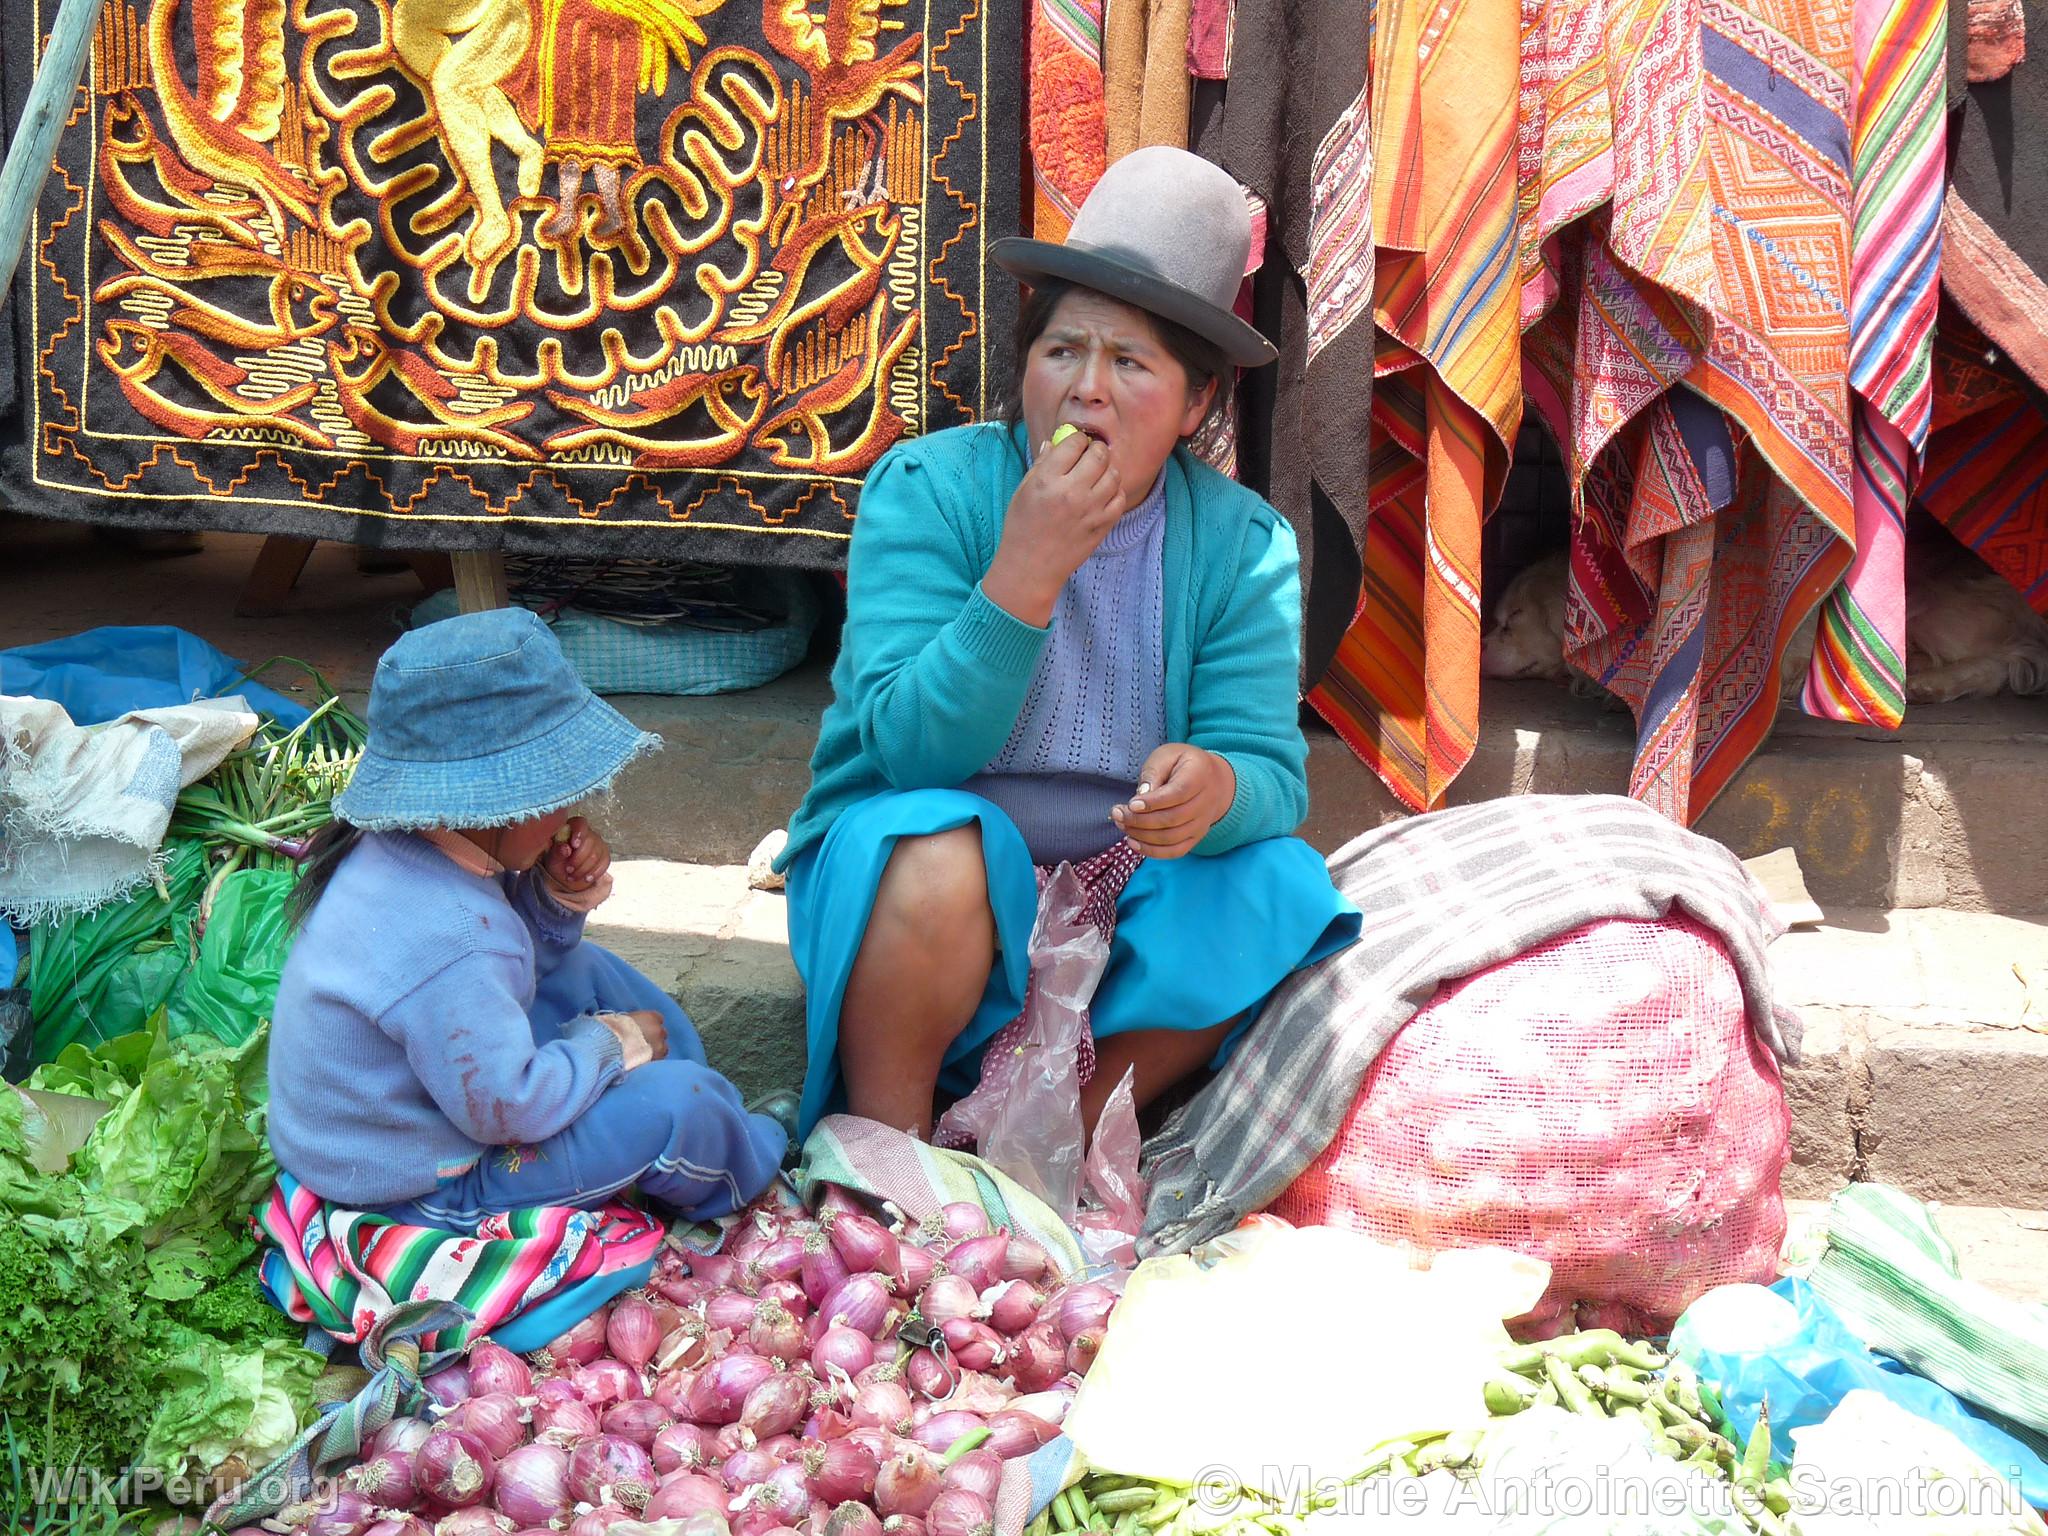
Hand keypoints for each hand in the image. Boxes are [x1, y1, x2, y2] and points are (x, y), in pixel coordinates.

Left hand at [543, 815, 610, 893]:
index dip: (579, 833)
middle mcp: (587, 834)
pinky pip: (604, 862)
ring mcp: (598, 844)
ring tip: (573, 876)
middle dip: (578, 859)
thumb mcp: (552, 859)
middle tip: (568, 869)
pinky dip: (594, 873)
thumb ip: (557, 852)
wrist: (567, 874)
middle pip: (590, 841)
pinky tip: (586, 878)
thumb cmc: (558, 862)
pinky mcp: (604, 855)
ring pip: (597, 854)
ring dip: (584, 869)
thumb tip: (565, 848)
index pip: (580, 823)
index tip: (574, 845)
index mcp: (572, 829)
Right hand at [599, 1009, 668, 1069]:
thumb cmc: (610, 1031)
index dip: (649, 1025)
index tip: (642, 1030)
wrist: (609, 1047)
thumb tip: (630, 1026)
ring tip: (640, 1055)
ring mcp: (660, 1046)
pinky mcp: (656, 1061)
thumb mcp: (621, 1019)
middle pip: (660, 1034)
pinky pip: (657, 1061)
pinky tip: (640, 1062)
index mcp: (650, 1017)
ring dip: (654, 1051)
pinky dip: (651, 1061)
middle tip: (640, 1044)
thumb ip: (632, 1022)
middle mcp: (658, 1030)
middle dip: (653, 1038)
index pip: (657, 1019)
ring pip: (662, 1048)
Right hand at [982, 430, 1124, 625]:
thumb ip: (1041, 464)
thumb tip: (1055, 443)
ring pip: (1114, 474)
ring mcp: (1090, 510)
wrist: (1030, 568)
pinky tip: (1102, 494)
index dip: (1076, 440)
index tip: (1074, 445)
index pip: (1074, 443)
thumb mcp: (1023, 491)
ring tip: (1096, 475)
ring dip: (1107, 470)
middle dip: (1096, 450)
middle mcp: (1071, 492)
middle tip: (1090, 455)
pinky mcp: (1102, 525)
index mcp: (1047, 480)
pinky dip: (1114, 492)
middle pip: (1099, 455)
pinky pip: (1119, 498)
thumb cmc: (1022, 528)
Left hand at [1111, 744, 1235, 858]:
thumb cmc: (1183, 765)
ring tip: (1122, 825)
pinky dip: (1153, 851)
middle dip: (1140, 820)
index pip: (1178, 793)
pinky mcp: (1196, 837)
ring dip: (1142, 835)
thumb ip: (1154, 772)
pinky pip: (1176, 851)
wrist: (1213, 780)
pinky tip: (1133, 843)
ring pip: (1171, 837)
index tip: (1131, 805)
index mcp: (1200, 775)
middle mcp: (1206, 802)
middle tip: (1117, 814)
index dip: (1153, 802)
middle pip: (1172, 819)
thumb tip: (1141, 796)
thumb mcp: (1167, 755)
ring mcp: (1203, 823)